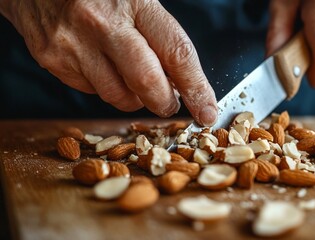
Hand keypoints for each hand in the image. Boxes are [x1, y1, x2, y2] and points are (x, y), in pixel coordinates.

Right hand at [0, 0, 216, 125]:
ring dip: (135, 98)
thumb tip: (184, 83)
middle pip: (148, 83)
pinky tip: (101, 65)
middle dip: (165, 103)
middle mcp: (103, 23)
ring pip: (119, 96)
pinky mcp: (53, 59)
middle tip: (169, 103)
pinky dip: (105, 87)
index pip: (177, 53)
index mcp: (135, 2)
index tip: (207, 111)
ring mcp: (74, 43)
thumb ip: (161, 36)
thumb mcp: (137, 0)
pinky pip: (91, 91)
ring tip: (132, 77)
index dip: (197, 88)